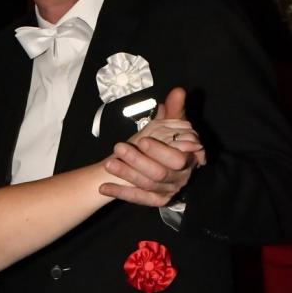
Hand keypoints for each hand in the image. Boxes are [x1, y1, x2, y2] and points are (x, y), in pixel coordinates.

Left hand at [100, 88, 204, 205]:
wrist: (154, 164)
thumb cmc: (165, 142)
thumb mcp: (171, 125)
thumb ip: (175, 110)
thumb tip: (177, 91)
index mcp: (188, 158)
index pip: (178, 158)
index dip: (161, 151)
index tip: (142, 140)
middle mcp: (180, 177)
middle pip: (159, 172)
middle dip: (138, 160)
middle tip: (119, 147)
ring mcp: (168, 190)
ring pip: (146, 184)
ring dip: (126, 173)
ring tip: (108, 162)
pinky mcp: (155, 200)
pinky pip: (136, 198)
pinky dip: (119, 192)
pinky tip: (103, 187)